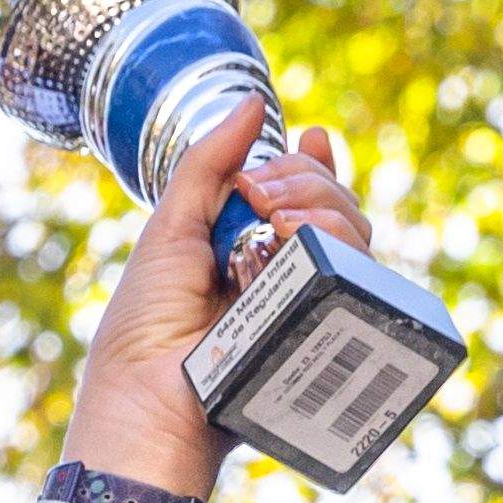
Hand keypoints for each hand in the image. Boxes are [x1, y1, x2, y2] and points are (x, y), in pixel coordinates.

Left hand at [56, 119, 378, 497]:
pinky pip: (358, 275)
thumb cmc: (145, 323)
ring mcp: (306, 301)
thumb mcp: (170, 229)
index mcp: (245, 247)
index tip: (311, 138)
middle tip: (263, 196)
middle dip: (307, 181)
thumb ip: (208, 164)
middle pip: (331, 205)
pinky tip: (301, 238)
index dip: (313, 164)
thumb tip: (255, 102)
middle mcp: (282, 273)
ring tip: (279, 221)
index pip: (299, 195)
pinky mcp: (327, 330)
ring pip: (353, 235)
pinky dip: (337, 243)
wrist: (151, 400)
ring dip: (323, 207)